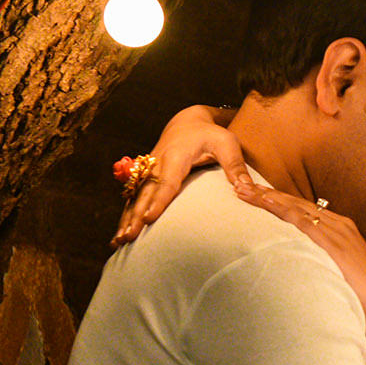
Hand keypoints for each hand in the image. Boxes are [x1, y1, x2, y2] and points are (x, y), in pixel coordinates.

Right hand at [111, 105, 250, 245]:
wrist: (188, 123)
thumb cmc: (210, 134)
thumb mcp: (227, 143)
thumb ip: (235, 165)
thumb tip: (246, 190)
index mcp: (176, 156)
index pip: (167, 181)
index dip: (158, 201)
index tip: (150, 218)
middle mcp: (157, 164)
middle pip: (144, 193)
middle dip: (135, 215)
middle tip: (129, 237)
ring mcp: (148, 172)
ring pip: (134, 197)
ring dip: (126, 219)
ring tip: (119, 241)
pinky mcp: (145, 178)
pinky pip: (133, 198)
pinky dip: (126, 215)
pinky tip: (119, 234)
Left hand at [234, 183, 365, 337]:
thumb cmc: (363, 304)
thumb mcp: (340, 277)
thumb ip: (321, 266)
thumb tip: (300, 271)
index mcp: (344, 232)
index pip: (305, 211)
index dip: (279, 202)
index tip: (256, 195)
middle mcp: (342, 227)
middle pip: (298, 204)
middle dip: (268, 193)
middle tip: (241, 184)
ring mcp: (339, 232)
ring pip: (295, 207)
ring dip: (267, 196)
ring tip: (243, 188)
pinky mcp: (334, 242)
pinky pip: (301, 218)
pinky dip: (280, 207)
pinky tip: (262, 200)